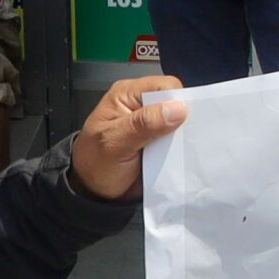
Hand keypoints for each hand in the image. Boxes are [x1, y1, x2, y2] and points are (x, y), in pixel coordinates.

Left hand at [69, 76, 189, 200]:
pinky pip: (179, 139)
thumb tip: (177, 108)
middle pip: (176, 101)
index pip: (163, 86)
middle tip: (181, 139)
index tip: (180, 123)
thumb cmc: (95, 163)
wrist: (95, 191)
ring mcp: (153, 123)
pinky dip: (182, 147)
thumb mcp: (114, 143)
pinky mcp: (160, 141)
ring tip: (183, 150)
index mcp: (127, 95)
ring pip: (181, 121)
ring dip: (184, 135)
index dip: (176, 101)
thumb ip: (142, 125)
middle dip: (183, 119)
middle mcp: (142, 105)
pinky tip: (182, 155)